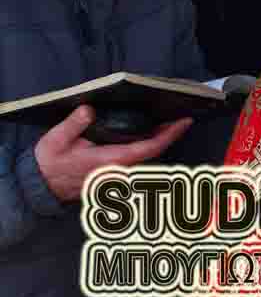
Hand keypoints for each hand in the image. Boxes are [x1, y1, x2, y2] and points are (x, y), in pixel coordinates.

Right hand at [33, 106, 192, 202]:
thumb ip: (74, 125)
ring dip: (161, 140)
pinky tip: (151, 133)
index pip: (149, 148)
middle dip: (170, 134)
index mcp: (109, 160)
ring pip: (147, 157)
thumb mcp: (56, 140)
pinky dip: (149, 145)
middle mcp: (119, 170)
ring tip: (172, 120)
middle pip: (154, 152)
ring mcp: (118, 173)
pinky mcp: (115, 174)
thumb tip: (89, 110)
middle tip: (183, 115)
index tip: (184, 122)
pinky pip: (138, 159)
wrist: (40, 187)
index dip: (169, 135)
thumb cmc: (49, 164)